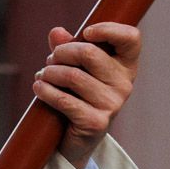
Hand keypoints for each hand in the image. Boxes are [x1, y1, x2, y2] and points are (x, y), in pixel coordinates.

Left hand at [34, 23, 137, 168]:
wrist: (76, 139)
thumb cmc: (77, 95)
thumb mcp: (75, 67)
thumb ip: (68, 47)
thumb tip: (56, 32)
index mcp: (126, 65)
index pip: (131, 38)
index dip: (109, 29)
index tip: (86, 32)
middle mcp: (124, 84)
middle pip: (89, 53)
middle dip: (61, 53)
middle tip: (50, 60)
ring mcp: (112, 105)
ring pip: (73, 76)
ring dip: (50, 73)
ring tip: (43, 76)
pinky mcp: (96, 123)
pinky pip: (64, 100)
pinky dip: (46, 91)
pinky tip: (39, 87)